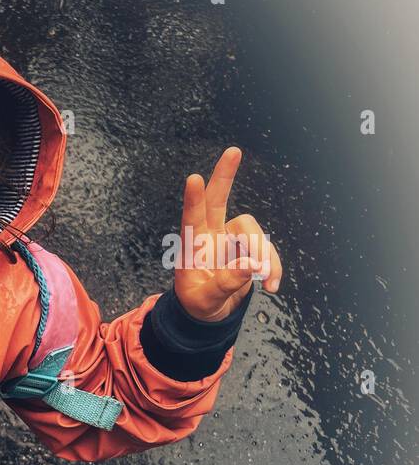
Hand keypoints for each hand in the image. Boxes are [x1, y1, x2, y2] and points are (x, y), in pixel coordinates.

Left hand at [174, 146, 282, 320]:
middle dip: (225, 176)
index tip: (192, 178)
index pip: (191, 219)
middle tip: (233, 151)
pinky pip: (266, 250)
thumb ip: (225, 284)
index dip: (193, 199)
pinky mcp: (249, 248)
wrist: (211, 313)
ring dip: (264, 254)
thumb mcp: (205, 301)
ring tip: (266, 280)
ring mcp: (230, 239)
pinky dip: (273, 266)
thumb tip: (250, 266)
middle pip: (218, 200)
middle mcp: (210, 236)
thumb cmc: (198, 305)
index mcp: (192, 246)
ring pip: (254, 232)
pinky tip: (271, 284)